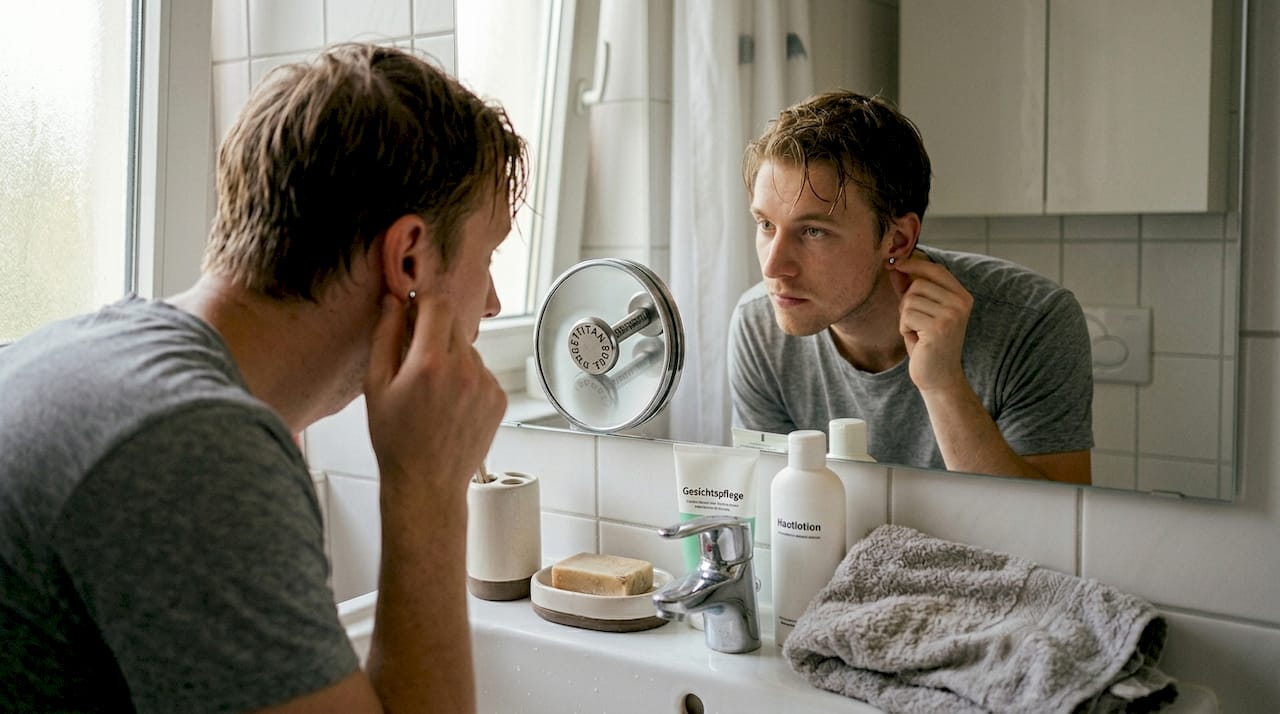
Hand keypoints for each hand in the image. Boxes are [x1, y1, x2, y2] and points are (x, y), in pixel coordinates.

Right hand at [363, 293, 506, 500]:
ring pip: (468, 350)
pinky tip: (449, 404)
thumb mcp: (376, 385)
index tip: (413, 311)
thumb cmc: (395, 439)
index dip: (423, 302)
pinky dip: (466, 379)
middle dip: (434, 331)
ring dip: (451, 357)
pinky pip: (481, 373)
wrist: (427, 483)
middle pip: (453, 324)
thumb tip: (393, 300)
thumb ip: (385, 335)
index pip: (437, 303)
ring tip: (432, 392)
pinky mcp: (498, 398)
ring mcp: (486, 384)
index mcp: (430, 363)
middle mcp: (464, 369)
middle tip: (415, 358)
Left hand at [888, 254, 973, 393]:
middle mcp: (961, 303)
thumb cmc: (927, 343)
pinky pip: (907, 316)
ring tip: (917, 332)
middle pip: (918, 284)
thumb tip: (896, 265)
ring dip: (905, 317)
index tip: (895, 264)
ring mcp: (952, 315)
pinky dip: (904, 328)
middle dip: (907, 301)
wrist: (938, 376)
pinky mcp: (938, 328)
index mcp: (962, 296)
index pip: (936, 270)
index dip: (914, 264)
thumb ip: (910, 288)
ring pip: (910, 300)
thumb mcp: (920, 311)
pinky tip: (916, 340)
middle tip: (915, 322)